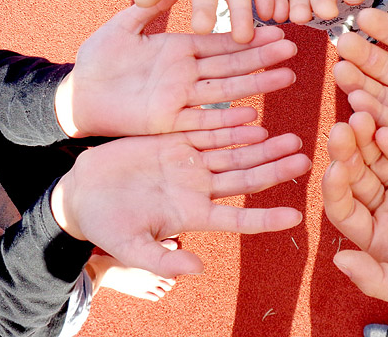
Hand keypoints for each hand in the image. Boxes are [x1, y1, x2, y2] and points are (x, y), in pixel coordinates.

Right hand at [51, 127, 310, 277]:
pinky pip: (209, 132)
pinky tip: (255, 120)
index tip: (296, 216)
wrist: (82, 192)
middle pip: (245, 179)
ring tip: (292, 138)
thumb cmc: (106, 225)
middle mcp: (198, 188)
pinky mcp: (176, 142)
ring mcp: (190, 164)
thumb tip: (198, 268)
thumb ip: (162, 258)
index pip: (238, 219)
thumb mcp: (130, 248)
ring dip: (263, 146)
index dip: (265, 218)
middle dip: (275, 170)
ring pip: (234, 153)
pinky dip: (231, 127)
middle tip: (305, 160)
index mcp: (193, 215)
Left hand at [55, 0, 296, 137]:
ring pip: (225, 90)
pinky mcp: (168, 120)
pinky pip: (202, 121)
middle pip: (232, 65)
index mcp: (179, 50)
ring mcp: (180, 98)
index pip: (221, 41)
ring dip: (256, 85)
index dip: (249, 37)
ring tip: (286, 78)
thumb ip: (153, 7)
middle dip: (263, 58)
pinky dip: (227, 121)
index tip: (275, 30)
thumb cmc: (98, 60)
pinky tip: (253, 118)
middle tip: (293, 51)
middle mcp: (186, 74)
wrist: (78, 95)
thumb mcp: (125, 26)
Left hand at [323, 112, 387, 330]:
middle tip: (340, 129)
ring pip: (379, 159)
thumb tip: (338, 260)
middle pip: (357, 176)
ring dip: (367, 139)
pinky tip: (387, 128)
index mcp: (375, 236)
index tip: (334, 170)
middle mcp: (384, 207)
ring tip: (359, 117)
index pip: (345, 209)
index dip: (336, 190)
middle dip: (347, 153)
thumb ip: (380, 280)